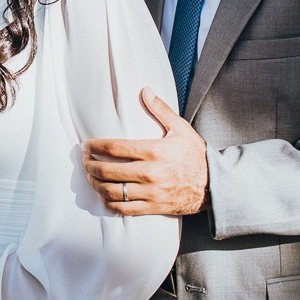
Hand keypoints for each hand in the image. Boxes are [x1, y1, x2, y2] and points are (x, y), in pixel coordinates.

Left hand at [83, 87, 208, 215]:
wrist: (214, 185)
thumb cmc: (196, 155)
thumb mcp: (180, 128)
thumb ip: (160, 109)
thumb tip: (145, 90)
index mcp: (155, 151)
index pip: (115, 147)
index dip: (96, 146)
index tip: (86, 145)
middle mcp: (150, 173)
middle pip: (108, 170)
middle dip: (91, 165)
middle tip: (85, 160)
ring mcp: (151, 193)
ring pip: (112, 191)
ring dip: (96, 184)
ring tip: (91, 177)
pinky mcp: (153, 207)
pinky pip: (124, 209)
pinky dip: (110, 203)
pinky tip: (104, 196)